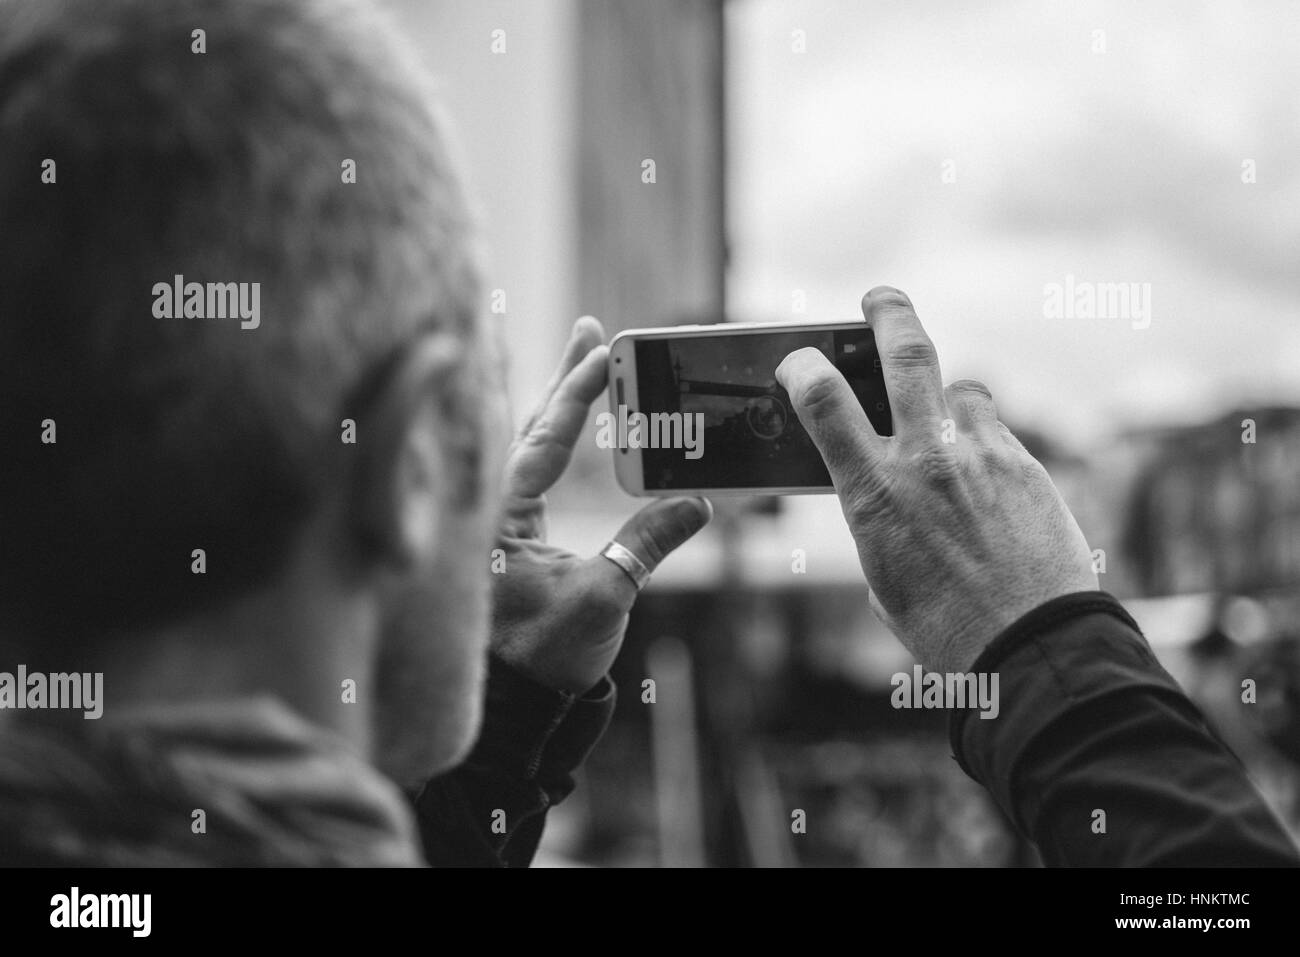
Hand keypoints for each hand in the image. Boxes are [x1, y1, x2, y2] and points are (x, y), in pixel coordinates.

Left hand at [491, 316, 711, 693]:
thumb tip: (698, 502)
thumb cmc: (544, 657)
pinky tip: (566, 427)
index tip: (600, 349)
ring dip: (559, 403)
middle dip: (563, 377)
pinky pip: (535, 475)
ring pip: (531, 446)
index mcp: (503, 514)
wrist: (518, 706)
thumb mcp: (604, 597)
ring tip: (584, 361)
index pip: (544, 436)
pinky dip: (555, 441)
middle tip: (589, 330)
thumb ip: (647, 543)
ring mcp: (502, 522)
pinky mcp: (515, 539)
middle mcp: (495, 508)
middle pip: (532, 426)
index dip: (576, 390)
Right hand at [775, 287, 1097, 673]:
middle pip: (906, 353)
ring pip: (962, 387)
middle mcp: (927, 460)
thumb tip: (881, 490)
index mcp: (874, 494)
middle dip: (889, 312)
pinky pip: (996, 430)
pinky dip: (982, 441)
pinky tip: (986, 480)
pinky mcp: (1027, 465)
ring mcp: (982, 455)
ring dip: (946, 399)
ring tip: (946, 430)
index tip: (798, 363)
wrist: (1033, 648)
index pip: (823, 400)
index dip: (802, 368)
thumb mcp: (882, 575)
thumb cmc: (945, 627)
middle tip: (879, 298)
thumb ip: (876, 517)